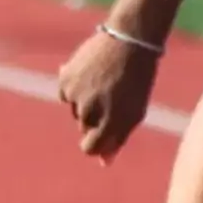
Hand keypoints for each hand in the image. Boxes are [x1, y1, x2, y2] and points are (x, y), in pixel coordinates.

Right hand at [57, 25, 161, 161]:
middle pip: (84, 127)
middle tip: (113, 96)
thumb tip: (104, 162)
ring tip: (104, 82)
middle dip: (95, 118)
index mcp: (114, 120)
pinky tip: (91, 74)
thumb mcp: (134, 111)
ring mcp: (77, 95)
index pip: (91, 147)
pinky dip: (75, 88)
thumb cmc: (137, 79)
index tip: (99, 138)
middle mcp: (92, 110)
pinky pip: (66, 94)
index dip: (95, 145)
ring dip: (85, 102)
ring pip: (74, 110)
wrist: (129, 40)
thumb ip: (118, 137)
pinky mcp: (66, 79)